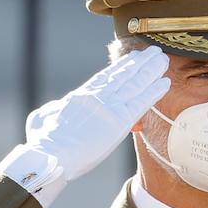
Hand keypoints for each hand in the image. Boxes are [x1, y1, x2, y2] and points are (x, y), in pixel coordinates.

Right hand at [23, 46, 170, 181]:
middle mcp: (97, 97)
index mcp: (80, 97)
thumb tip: (55, 109)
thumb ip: (53, 111)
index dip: (120, 68)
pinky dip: (154, 91)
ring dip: (151, 71)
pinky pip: (141, 102)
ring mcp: (109, 106)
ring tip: (163, 60)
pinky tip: (165, 82)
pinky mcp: (119, 120)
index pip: (105, 79)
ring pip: (135, 84)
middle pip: (123, 76)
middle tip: (153, 53)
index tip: (131, 59)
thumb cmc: (43, 141)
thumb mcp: (43, 118)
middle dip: (139, 64)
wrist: (51, 153)